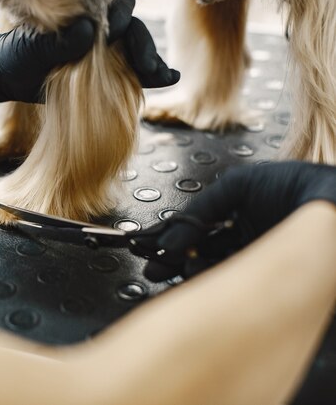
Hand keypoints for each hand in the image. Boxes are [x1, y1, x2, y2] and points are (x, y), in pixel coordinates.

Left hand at [0, 0, 179, 105]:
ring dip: (151, 62)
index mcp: (82, 16)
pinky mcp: (104, 73)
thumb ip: (60, 43)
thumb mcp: (33, 51)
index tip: (114, 34)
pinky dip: (149, 75)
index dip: (120, 20)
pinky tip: (168, 78)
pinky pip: (130, 71)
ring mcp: (102, 51)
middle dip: (143, 46)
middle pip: (133, 29)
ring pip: (136, 50)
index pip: (114, 8)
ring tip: (164, 76)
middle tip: (148, 67)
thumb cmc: (16, 57)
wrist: (6, 79)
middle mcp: (97, 29)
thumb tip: (89, 31)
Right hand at [140, 162, 335, 281]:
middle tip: (153, 268)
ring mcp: (254, 260)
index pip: (199, 229)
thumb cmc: (294, 187)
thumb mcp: (238, 185)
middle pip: (201, 252)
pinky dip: (207, 280)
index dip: (173, 237)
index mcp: (240, 214)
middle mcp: (245, 239)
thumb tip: (170, 237)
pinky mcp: (262, 278)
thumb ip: (202, 208)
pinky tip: (192, 274)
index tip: (151, 245)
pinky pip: (228, 283)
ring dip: (188, 270)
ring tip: (171, 270)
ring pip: (212, 270)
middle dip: (173, 260)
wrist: (332, 210)